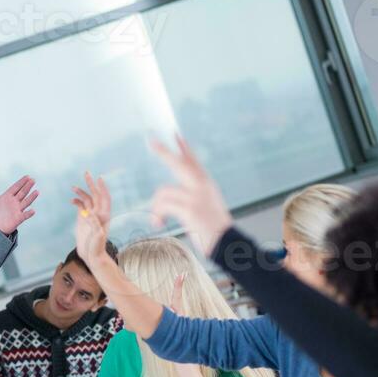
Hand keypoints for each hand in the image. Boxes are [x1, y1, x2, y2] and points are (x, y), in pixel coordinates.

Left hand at [0, 174, 37, 234]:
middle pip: (22, 193)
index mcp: (7, 196)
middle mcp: (14, 202)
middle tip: (33, 180)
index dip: (21, 182)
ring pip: (26, 202)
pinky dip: (28, 213)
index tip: (28, 176)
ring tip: (37, 192)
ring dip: (31, 197)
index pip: (16, 187)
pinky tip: (33, 210)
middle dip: (27, 186)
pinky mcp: (17, 219)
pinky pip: (24, 216)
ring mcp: (17, 210)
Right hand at [71, 171, 112, 268]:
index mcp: (104, 215)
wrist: (92, 255)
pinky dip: (77, 202)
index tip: (98, 178)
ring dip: (81, 192)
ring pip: (87, 199)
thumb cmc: (97, 246)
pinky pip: (81, 207)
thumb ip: (93, 223)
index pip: (104, 197)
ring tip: (73, 187)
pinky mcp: (83, 219)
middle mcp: (98, 213)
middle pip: (95, 195)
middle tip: (86, 172)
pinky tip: (71, 200)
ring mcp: (90, 215)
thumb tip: (87, 212)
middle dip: (91, 184)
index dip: (102, 187)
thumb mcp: (97, 235)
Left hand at [148, 136, 233, 256]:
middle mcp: (202, 185)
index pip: (193, 161)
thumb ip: (192, 195)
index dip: (183, 147)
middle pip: (179, 163)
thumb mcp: (206, 206)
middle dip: (164, 152)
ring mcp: (196, 196)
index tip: (175, 134)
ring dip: (155, 208)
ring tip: (157, 221)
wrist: (226, 243)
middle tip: (151, 141)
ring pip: (163, 192)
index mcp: (206, 184)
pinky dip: (157, 216)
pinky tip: (158, 224)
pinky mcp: (190, 209)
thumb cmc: (214, 229)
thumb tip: (167, 194)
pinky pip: (164, 206)